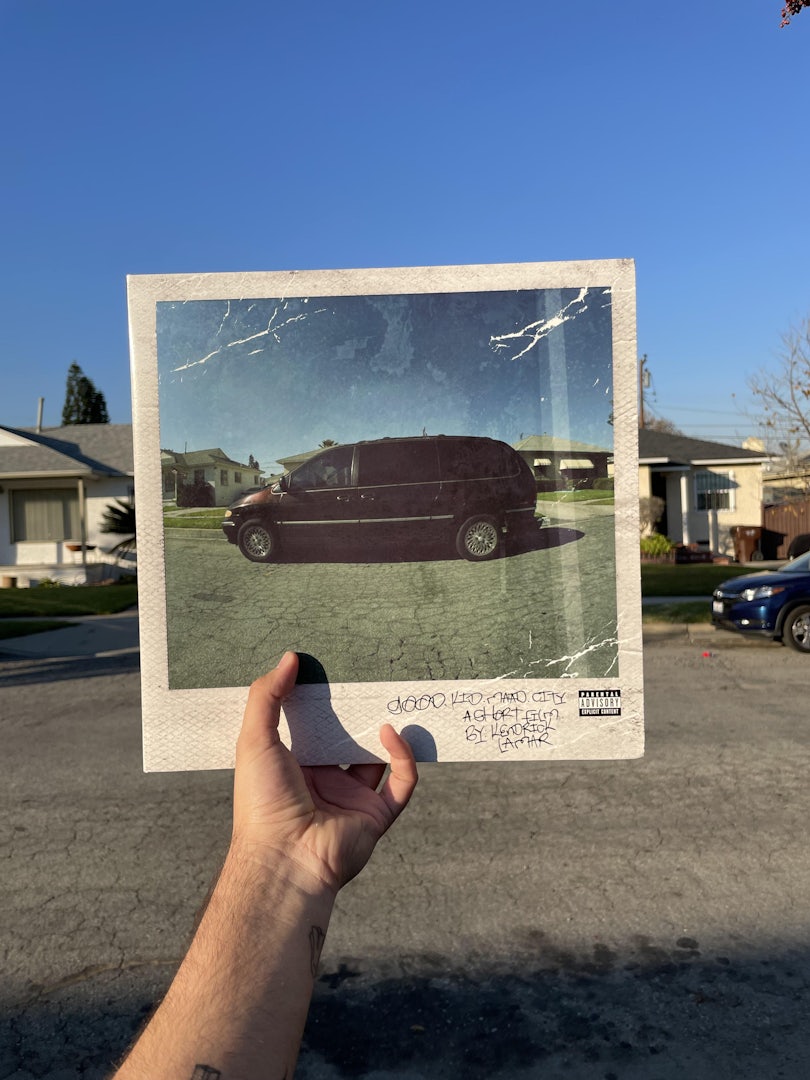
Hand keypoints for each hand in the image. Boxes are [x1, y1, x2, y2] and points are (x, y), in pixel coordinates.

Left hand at [232, 652, 417, 893]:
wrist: (284, 858)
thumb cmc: (262, 801)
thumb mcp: (255, 739)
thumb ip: (267, 697)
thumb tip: (290, 657)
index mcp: (294, 766)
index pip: (315, 727)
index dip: (325, 702)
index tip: (334, 672)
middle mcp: (325, 782)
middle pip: (350, 740)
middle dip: (361, 714)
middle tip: (371, 682)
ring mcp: (352, 799)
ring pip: (380, 759)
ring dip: (388, 732)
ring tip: (390, 700)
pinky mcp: (377, 815)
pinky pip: (401, 783)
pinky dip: (402, 756)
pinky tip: (390, 732)